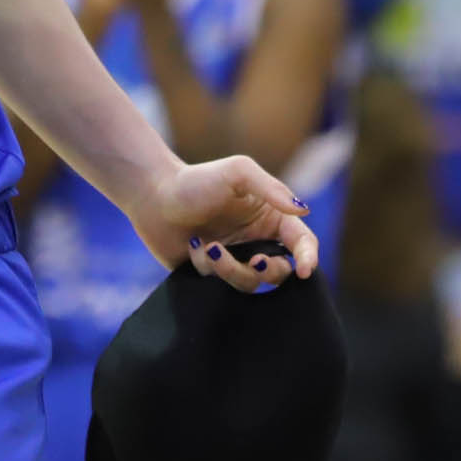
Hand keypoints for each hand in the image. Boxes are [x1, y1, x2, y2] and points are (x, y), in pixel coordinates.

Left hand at [129, 155, 320, 291]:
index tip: (306, 270)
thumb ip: (270, 188)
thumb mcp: (237, 172)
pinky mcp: (212, 275)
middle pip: (280, 271)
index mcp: (269, 217)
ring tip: (209, 248)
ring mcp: (234, 260)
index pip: (301, 242)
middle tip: (255, 260)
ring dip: (231, 269)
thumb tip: (303, 210)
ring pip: (249, 283)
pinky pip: (220, 287)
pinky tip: (193, 246)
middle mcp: (256, 241)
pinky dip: (207, 267)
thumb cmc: (195, 180)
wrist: (152, 196)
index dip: (309, 258)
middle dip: (268, 269)